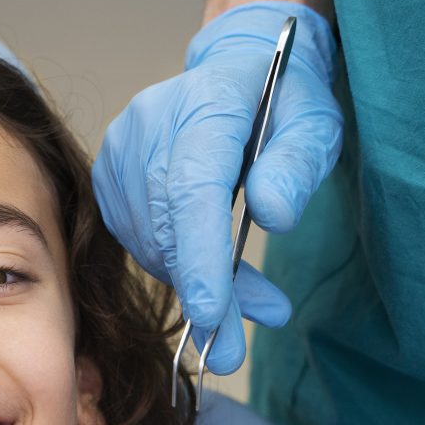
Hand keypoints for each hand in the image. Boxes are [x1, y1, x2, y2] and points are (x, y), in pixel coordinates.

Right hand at [93, 1, 342, 372]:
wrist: (234, 71)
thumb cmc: (282, 99)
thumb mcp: (314, 123)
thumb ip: (297, 166)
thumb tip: (275, 217)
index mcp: (204, 105)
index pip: (193, 187)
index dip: (200, 255)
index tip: (211, 314)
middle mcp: (148, 128)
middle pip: (168, 226)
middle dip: (201, 293)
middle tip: (230, 353)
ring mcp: (121, 153)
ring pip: (150, 243)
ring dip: (194, 286)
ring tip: (244, 308)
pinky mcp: (109, 177)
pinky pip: (139, 240)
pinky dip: (177, 269)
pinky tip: (212, 278)